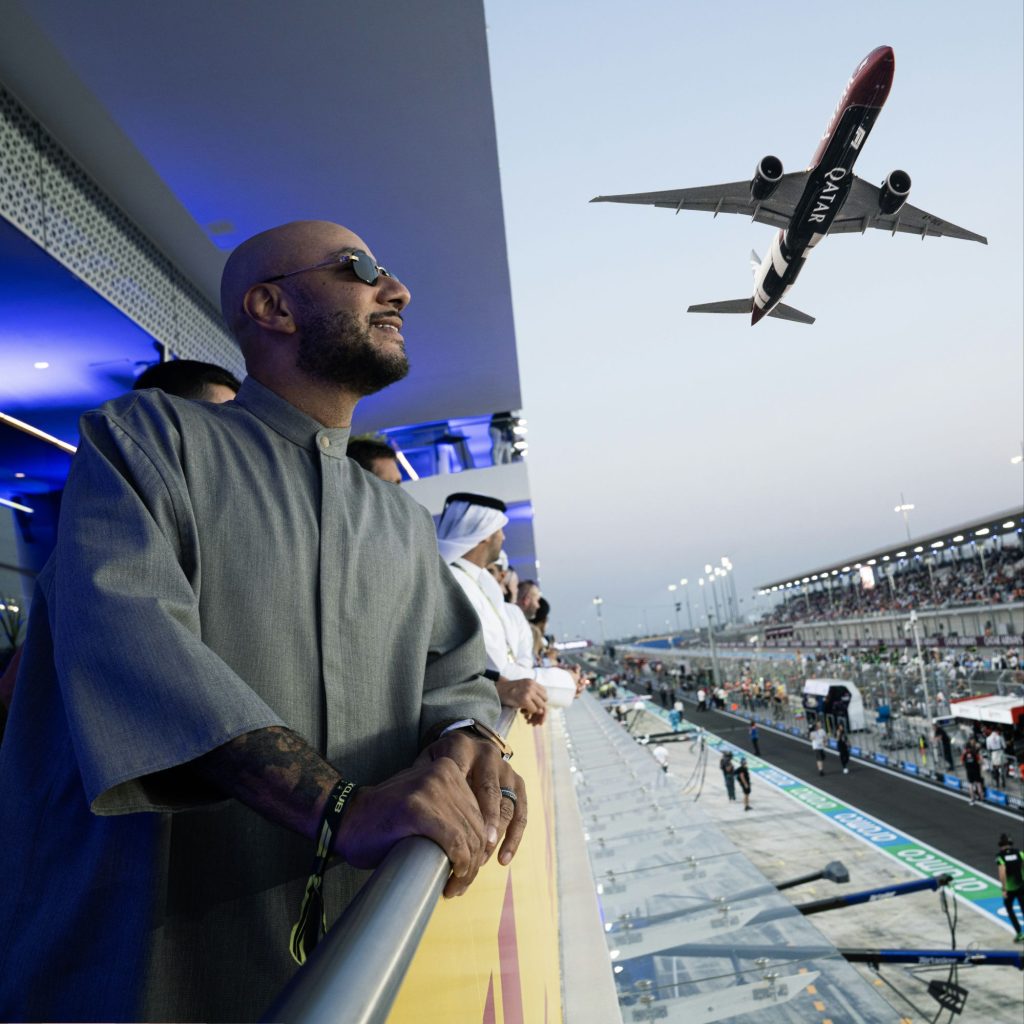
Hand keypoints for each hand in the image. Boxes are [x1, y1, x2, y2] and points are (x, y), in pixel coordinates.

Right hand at [334, 757, 493, 897]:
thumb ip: (450, 806)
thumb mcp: (424, 799)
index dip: (479, 844)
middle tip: (462, 884)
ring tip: (456, 888)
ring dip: (467, 870)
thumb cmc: (385, 819)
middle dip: (475, 860)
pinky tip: (452, 883)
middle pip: (476, 825)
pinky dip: (459, 867)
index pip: (479, 811)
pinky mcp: (418, 809)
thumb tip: (483, 838)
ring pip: (468, 837)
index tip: (469, 867)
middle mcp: (443, 773)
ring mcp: (430, 789)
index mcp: (448, 767)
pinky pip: (454, 842)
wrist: (346, 818)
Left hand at [418, 730, 526, 893]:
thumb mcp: (423, 765)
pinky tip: (502, 859)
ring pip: (507, 804)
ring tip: (482, 861)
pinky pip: (521, 811)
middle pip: (490, 791)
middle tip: (476, 852)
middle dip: (485, 824)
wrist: (461, 746)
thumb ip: (418, 781)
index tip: (456, 832)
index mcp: (460, 746)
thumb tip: (403, 813)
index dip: (460, 804)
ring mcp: (505, 767)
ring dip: (497, 836)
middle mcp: (487, 754)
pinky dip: (514, 836)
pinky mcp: (517, 781)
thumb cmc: (434, 765)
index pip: (462, 775)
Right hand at [496, 676, 547, 720]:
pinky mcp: (524, 698)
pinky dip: (529, 713)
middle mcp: (532, 685)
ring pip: (540, 706)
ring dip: (534, 712)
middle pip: (545, 700)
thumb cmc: (508, 692)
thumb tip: (542, 711)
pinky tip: (521, 711)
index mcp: (532, 682)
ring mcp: (528, 691)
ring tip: (525, 713)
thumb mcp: (522, 689)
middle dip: (539, 708)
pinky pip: (534, 710)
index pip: (544, 693)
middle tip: (530, 712)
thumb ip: (532, 696)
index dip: (541, 702)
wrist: (496, 690)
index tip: (534, 707)